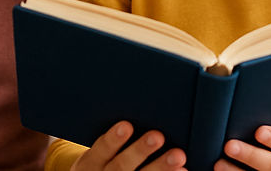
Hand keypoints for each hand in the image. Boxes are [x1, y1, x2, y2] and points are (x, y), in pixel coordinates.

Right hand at [72, 121, 186, 170]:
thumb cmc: (104, 161)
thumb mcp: (98, 153)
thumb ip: (112, 137)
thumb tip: (135, 106)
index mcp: (92, 163)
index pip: (101, 149)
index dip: (113, 139)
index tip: (126, 125)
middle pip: (121, 166)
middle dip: (140, 151)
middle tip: (157, 136)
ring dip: (160, 168)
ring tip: (178, 155)